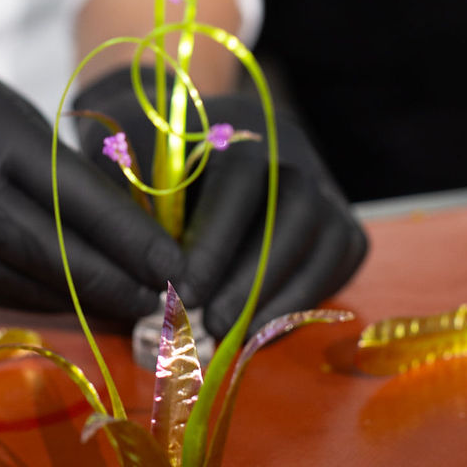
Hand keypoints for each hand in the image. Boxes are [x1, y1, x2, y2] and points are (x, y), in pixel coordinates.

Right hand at [0, 27, 178, 320]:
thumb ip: (47, 164)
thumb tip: (115, 226)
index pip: (70, 194)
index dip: (125, 237)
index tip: (170, 265)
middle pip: (37, 249)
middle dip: (102, 282)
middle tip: (151, 303)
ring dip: (59, 298)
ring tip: (106, 306)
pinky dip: (8, 296)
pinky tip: (44, 301)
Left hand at [76, 68, 367, 337]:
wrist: (186, 143)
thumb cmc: (146, 163)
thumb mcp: (126, 166)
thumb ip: (132, 205)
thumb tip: (142, 273)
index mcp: (234, 129)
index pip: (239, 180)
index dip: (216, 240)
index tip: (184, 292)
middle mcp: (289, 152)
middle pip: (295, 209)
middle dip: (255, 274)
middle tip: (213, 324)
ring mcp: (323, 187)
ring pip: (328, 238)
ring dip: (284, 295)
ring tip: (237, 337)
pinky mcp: (341, 224)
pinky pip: (338, 262)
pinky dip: (305, 299)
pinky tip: (263, 329)